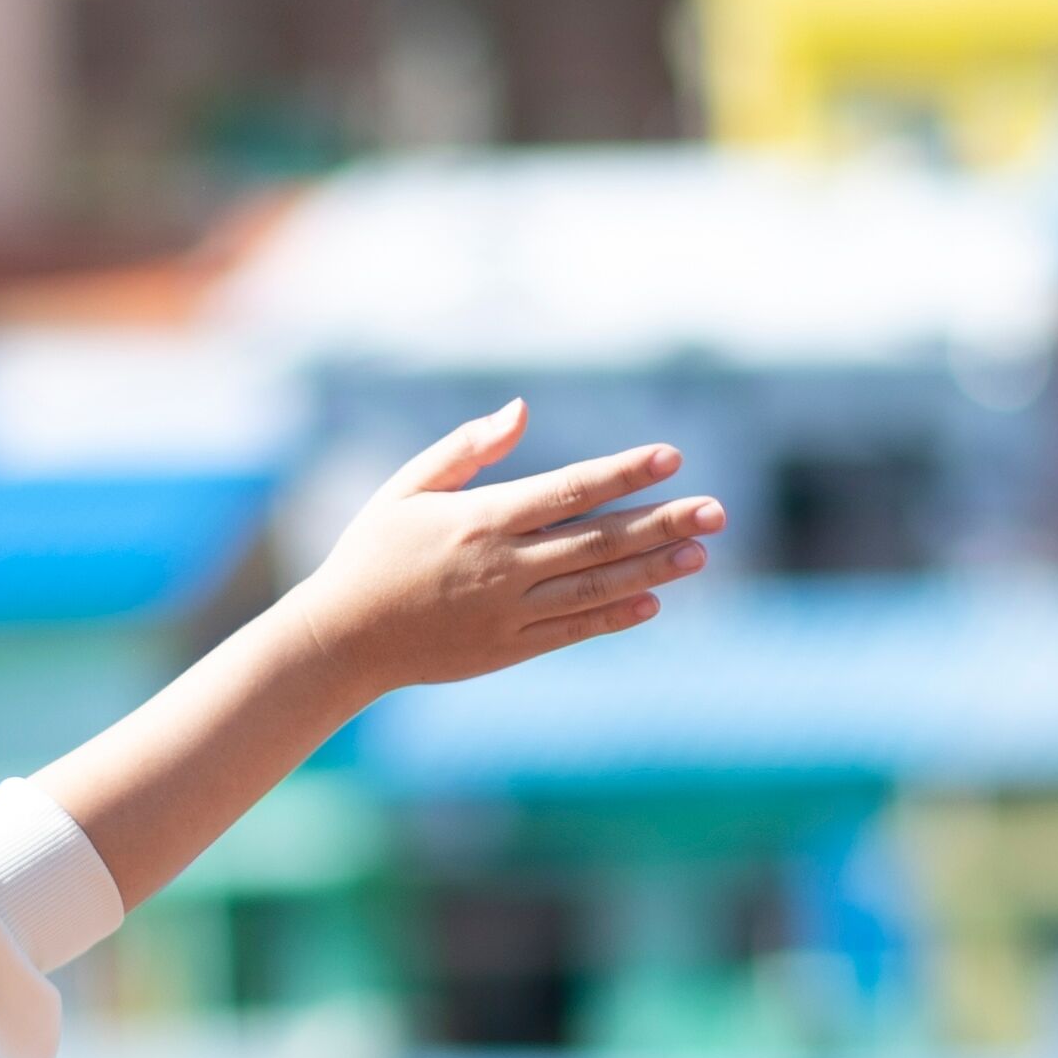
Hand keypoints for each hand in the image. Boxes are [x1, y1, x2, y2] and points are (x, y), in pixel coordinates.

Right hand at [278, 405, 720, 702]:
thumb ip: (467, 449)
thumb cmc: (372, 552)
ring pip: (595, 587)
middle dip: (662, 522)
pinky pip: (572, 630)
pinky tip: (652, 601)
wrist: (341, 639)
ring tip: (698, 553)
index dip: (624, 473)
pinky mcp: (507, 648)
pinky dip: (613, 616)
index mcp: (480, 520)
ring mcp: (508, 612)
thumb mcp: (407, 487)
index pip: (569, 490)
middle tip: (716, 510)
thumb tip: (521, 409)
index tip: (671, 458)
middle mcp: (502, 567)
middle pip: (598, 540)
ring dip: (652, 569)